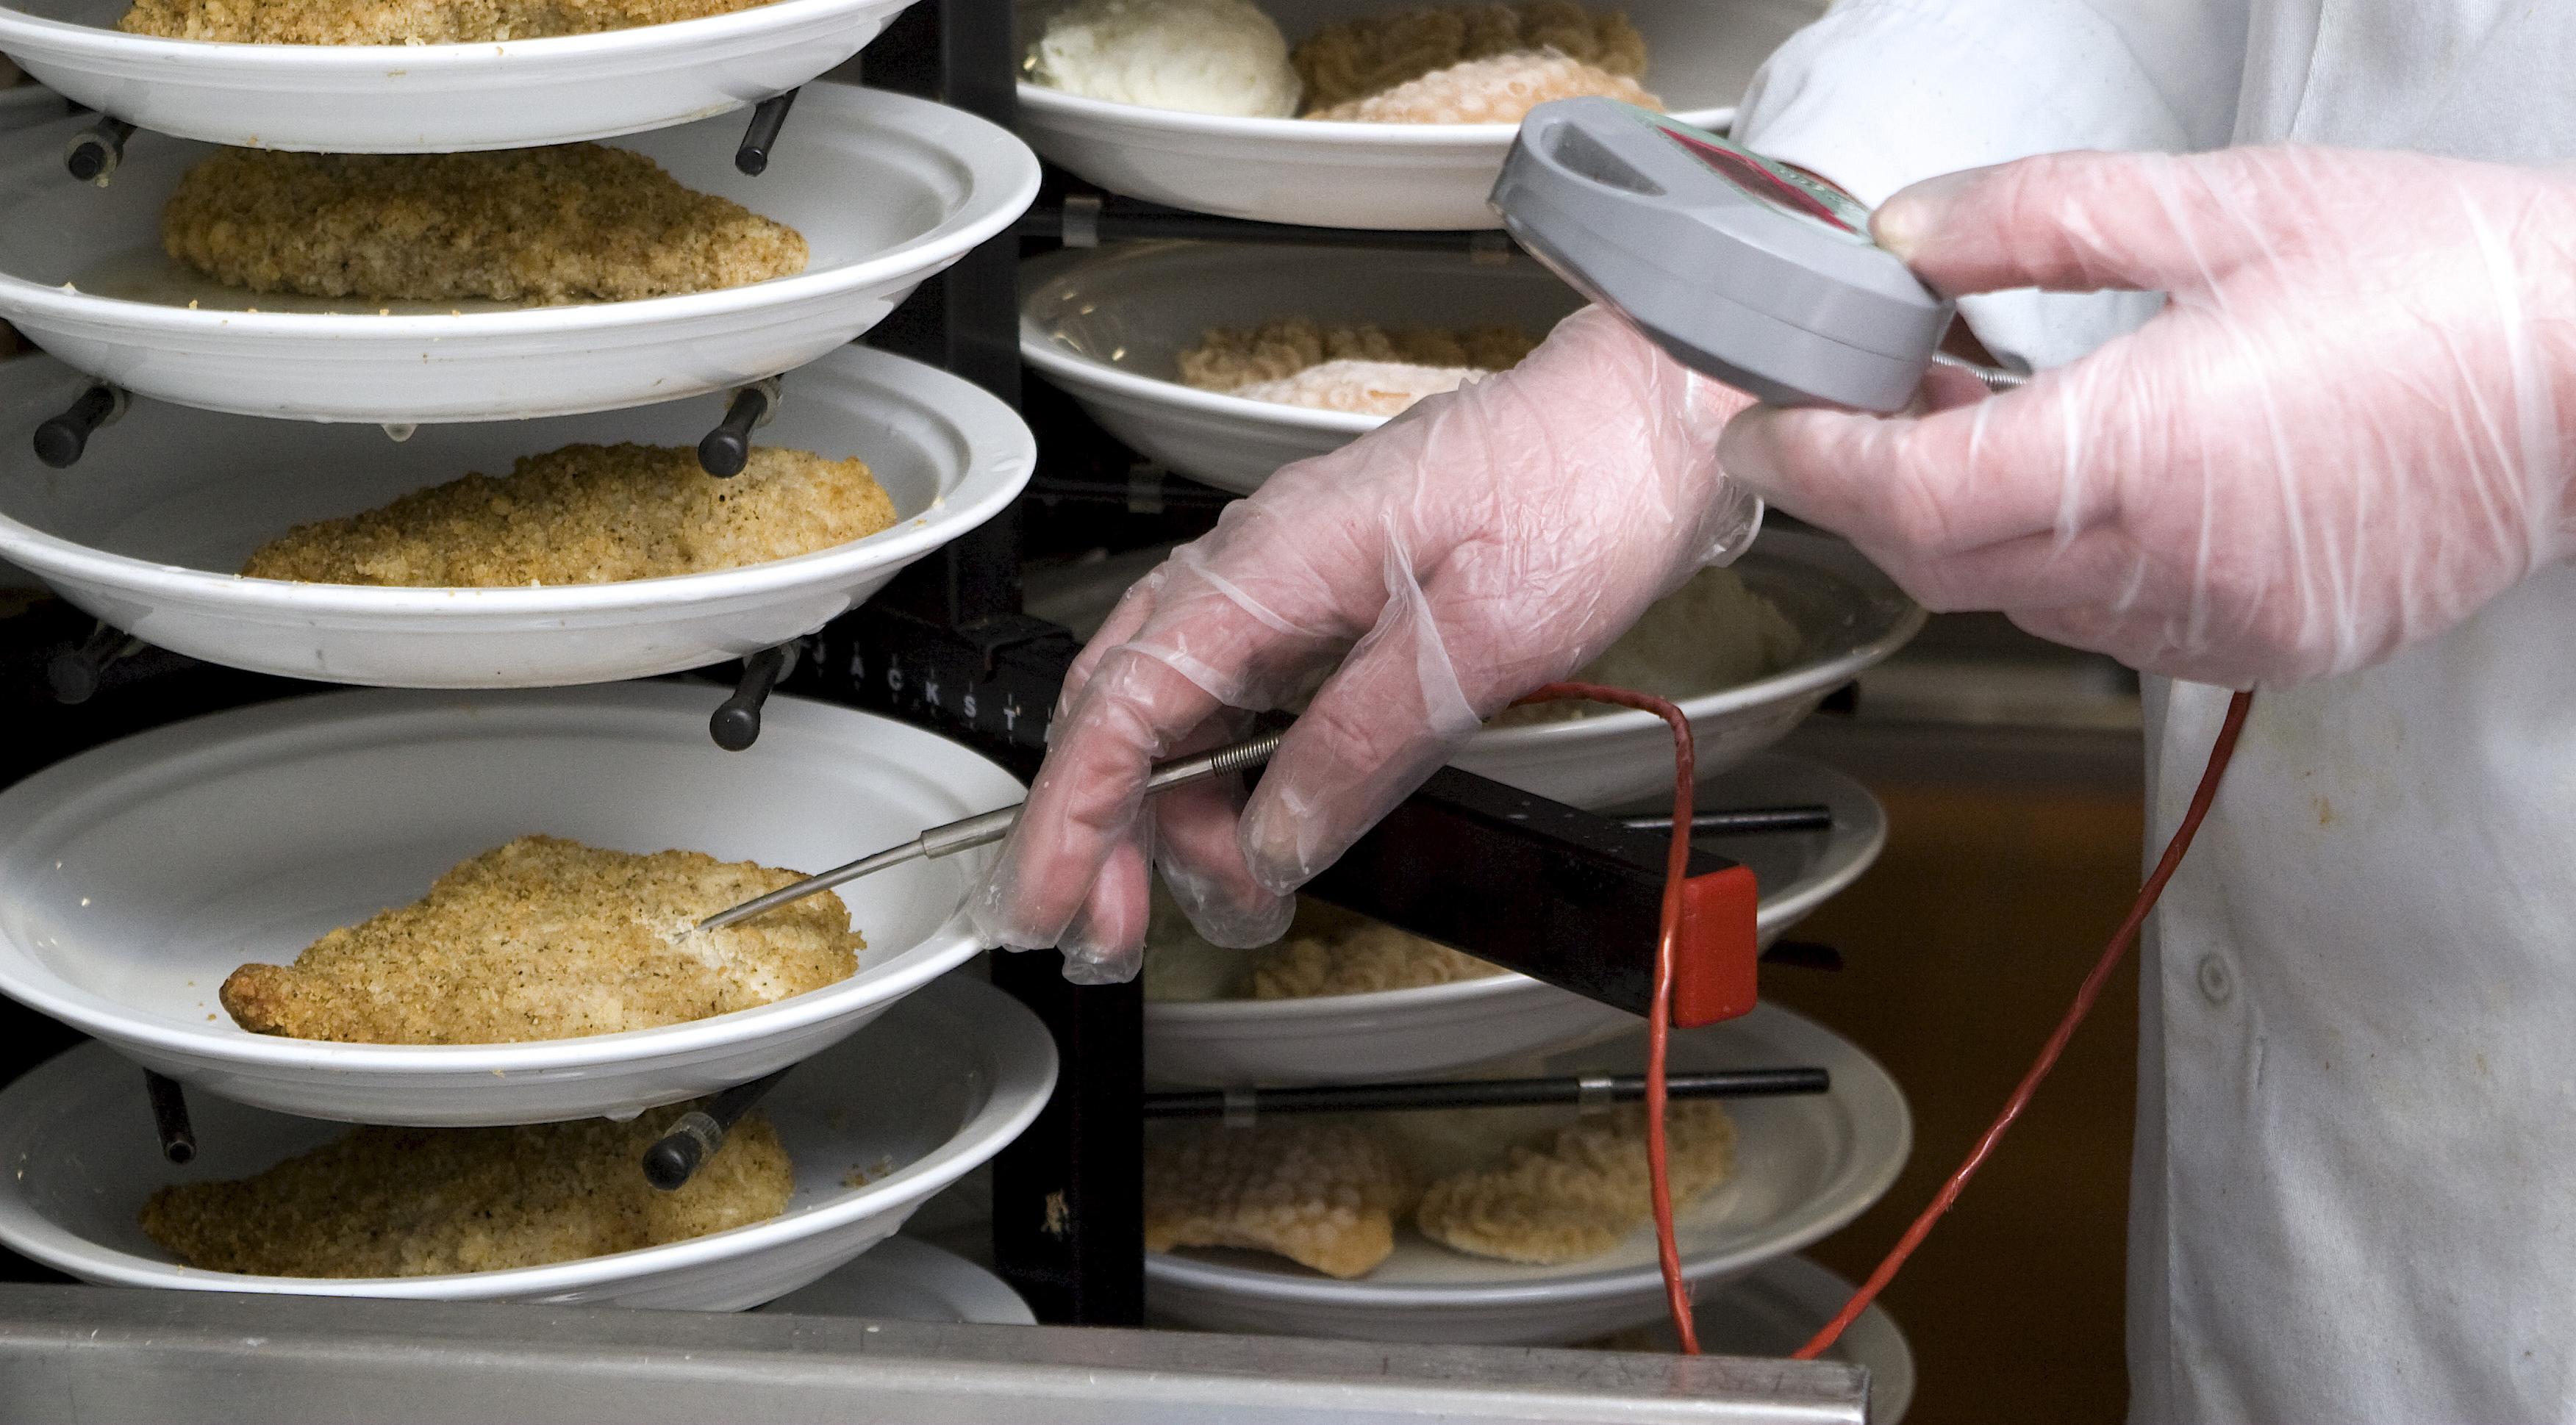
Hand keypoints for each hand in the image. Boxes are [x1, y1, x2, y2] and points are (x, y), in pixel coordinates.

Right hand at [973, 306, 1762, 980]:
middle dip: (1103, 837)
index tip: (1051, 908)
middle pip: (1125, 716)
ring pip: (1176, 714)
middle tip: (1115, 938)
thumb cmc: (1580, 486)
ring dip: (1174, 820)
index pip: (1124, 705)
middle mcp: (1257, 567)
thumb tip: (1275, 840)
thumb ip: (1362, 742)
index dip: (1072, 819)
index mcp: (1272, 563)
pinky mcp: (1330, 603)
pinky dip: (1229, 780)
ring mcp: (1288, 583)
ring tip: (1223, 903)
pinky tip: (1256, 834)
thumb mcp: (1479, 638)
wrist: (1650, 417)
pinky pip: (1242, 698)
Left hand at [1719, 146, 2575, 686]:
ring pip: (2023, 603)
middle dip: (1869, 497)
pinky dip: (2059, 563)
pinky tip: (2078, 483)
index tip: (1762, 430)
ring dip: (1964, 529)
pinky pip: (2111, 623)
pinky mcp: (2271, 646)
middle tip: (1839, 416)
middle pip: (1947, 563)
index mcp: (2150, 454)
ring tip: (1963, 425)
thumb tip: (1909, 235)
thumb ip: (2039, 220)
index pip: (1915, 493)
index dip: (1816, 464)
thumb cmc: (2443, 280)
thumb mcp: (2223, 209)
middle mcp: (2175, 566)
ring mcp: (2225, 622)